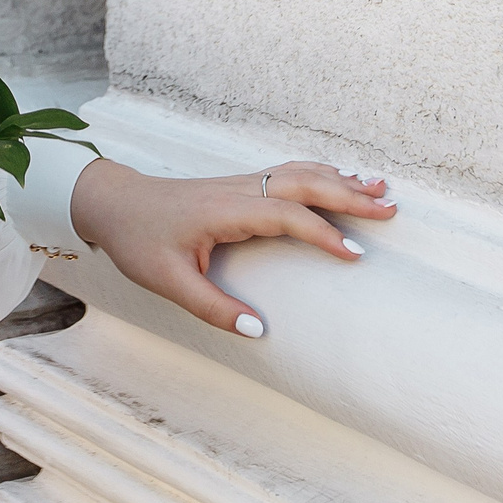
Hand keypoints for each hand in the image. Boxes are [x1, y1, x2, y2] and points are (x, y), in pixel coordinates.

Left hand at [68, 158, 394, 337]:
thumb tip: (258, 329)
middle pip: (304, 183)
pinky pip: (288, 174)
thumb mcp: (167, 282)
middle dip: (349, 195)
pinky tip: (339, 178)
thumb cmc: (138, 240)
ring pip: (299, 173)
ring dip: (341, 179)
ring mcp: (241, 183)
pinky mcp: (240, 186)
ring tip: (380, 189)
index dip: (323, 233)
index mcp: (226, 211)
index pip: (287, 215)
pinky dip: (320, 174)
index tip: (355, 254)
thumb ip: (213, 307)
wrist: (113, 202)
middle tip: (390, 208)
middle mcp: (239, 190)